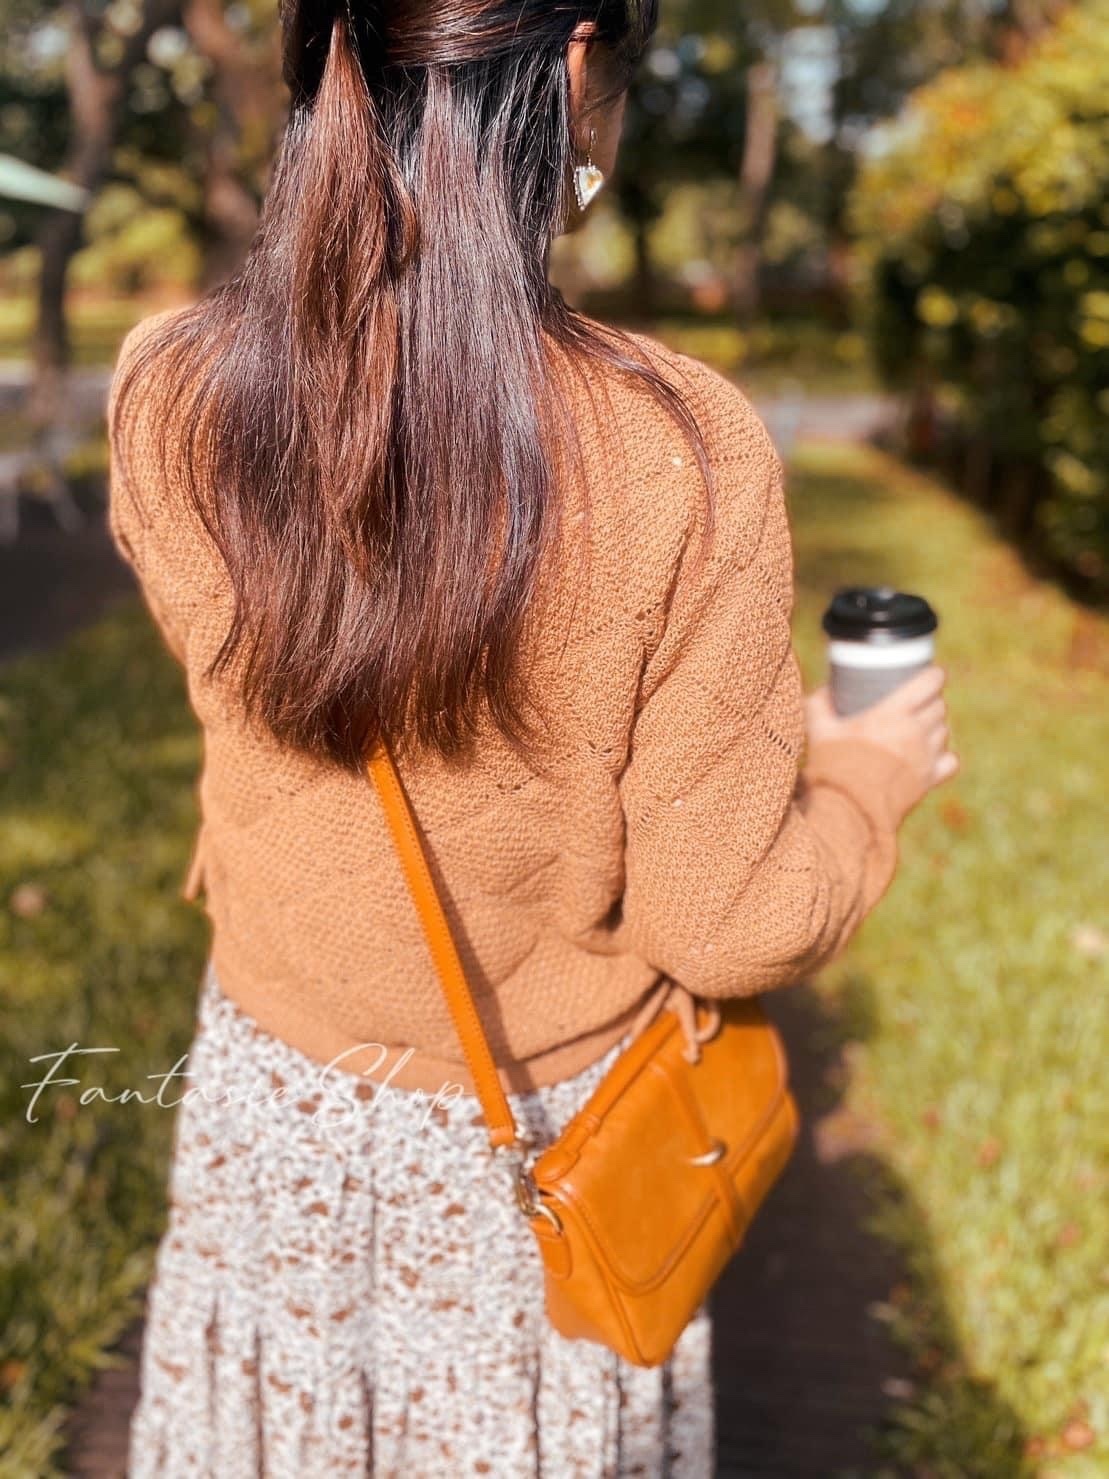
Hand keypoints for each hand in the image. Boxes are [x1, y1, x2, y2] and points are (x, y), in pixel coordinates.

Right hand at [804, 663, 959, 800]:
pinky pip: (950, 761)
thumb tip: (824, 690)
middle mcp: (916, 731)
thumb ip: (818, 705)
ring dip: (935, 727)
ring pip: (944, 731)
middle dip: (931, 701)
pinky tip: (931, 757)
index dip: (933, 676)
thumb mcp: (820, 730)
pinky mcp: (929, 779)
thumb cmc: (835, 764)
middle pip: (939, 706)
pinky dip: (944, 757)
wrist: (850, 806)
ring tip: (920, 729)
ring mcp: (926, 756)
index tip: (928, 675)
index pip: (930, 682)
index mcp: (893, 712)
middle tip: (916, 704)